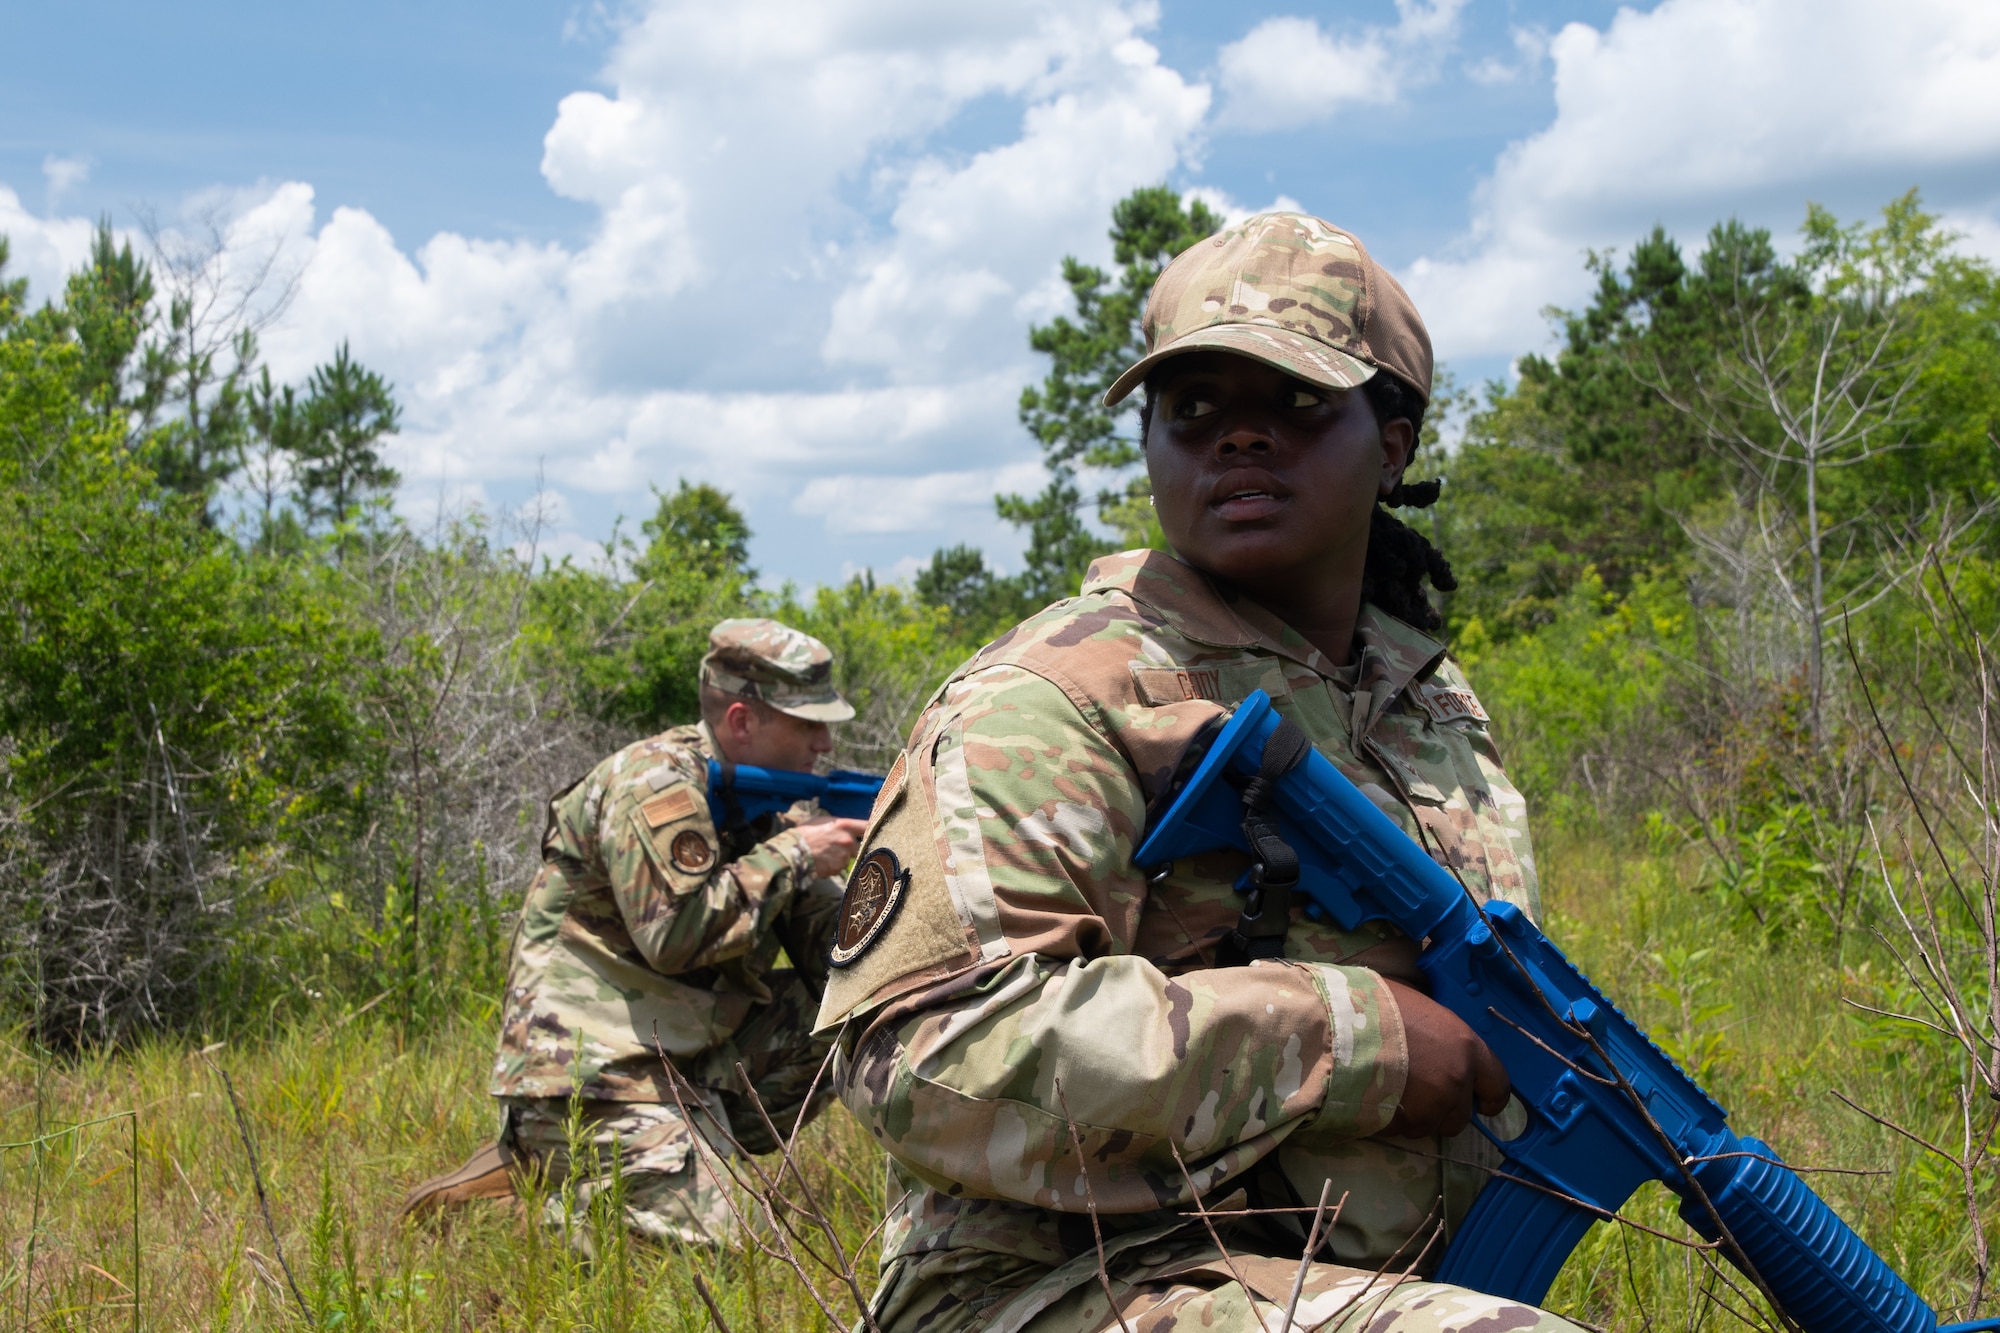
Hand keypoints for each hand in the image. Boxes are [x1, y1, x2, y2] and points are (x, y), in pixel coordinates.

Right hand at [795, 817, 868, 876]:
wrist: (792, 852)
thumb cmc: (804, 834)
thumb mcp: (821, 821)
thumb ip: (838, 824)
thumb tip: (846, 827)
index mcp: (844, 825)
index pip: (867, 826)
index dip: (871, 829)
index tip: (875, 831)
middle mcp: (847, 841)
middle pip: (858, 847)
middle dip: (849, 848)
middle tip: (835, 847)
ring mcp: (843, 857)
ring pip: (847, 859)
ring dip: (839, 859)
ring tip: (824, 855)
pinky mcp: (837, 869)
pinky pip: (838, 869)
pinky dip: (832, 867)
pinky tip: (821, 863)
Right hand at [1381, 977, 1510, 1138]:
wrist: (1340, 1026)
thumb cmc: (1377, 1005)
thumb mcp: (1419, 1007)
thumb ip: (1438, 1034)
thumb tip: (1435, 1044)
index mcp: (1466, 1048)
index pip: (1498, 1085)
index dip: (1491, 1098)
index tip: (1483, 1104)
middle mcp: (1456, 1081)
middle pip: (1461, 1116)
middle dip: (1444, 1111)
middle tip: (1420, 1094)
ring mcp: (1430, 1107)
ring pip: (1428, 1127)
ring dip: (1415, 1117)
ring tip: (1389, 1093)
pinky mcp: (1403, 1123)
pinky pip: (1401, 1130)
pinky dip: (1389, 1120)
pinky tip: (1372, 1098)